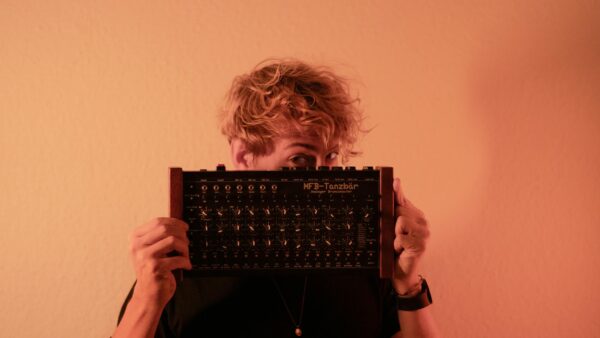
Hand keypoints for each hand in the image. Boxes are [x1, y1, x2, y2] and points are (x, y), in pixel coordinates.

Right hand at [128, 217, 190, 307]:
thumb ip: (160, 236)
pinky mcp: (154, 268)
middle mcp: (137, 246)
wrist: (147, 295)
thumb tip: (180, 225)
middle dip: (181, 234)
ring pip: (173, 241)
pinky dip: (186, 262)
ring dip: (184, 248)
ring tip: (185, 255)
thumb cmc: (153, 270)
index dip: (174, 222)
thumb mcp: (151, 250)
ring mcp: (145, 257)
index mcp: (135, 239)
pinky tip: (186, 266)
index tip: (185, 227)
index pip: (157, 222)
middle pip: (165, 229)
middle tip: (187, 242)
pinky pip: (178, 258)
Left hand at [392, 178, 429, 293]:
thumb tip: (396, 181)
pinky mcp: (421, 245)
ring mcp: (424, 234)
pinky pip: (400, 237)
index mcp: (416, 215)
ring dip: (393, 236)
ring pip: (400, 222)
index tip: (394, 181)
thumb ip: (396, 205)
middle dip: (391, 224)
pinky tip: (400, 251)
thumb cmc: (396, 248)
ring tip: (397, 244)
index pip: (402, 200)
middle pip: (400, 210)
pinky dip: (396, 245)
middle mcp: (423, 223)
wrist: (400, 272)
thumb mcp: (393, 225)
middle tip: (394, 236)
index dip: (396, 194)